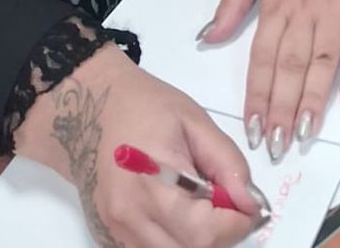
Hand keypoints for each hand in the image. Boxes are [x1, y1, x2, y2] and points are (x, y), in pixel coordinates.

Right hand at [16, 42, 266, 247]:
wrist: (90, 108)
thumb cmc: (145, 106)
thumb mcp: (195, 121)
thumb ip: (227, 163)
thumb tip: (250, 202)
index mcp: (152, 183)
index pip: (206, 233)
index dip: (237, 224)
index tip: (250, 206)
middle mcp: (129, 217)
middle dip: (220, 235)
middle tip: (228, 204)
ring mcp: (116, 231)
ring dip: (197, 238)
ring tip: (202, 204)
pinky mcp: (109, 236)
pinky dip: (175, 238)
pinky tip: (178, 211)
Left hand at [200, 0, 339, 162]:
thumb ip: (232, 3)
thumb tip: (207, 39)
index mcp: (275, 0)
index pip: (262, 57)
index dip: (256, 95)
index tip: (251, 129)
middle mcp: (304, 7)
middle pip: (291, 65)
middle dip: (281, 108)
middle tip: (276, 145)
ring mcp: (335, 5)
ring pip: (323, 59)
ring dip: (314, 98)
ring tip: (305, 133)